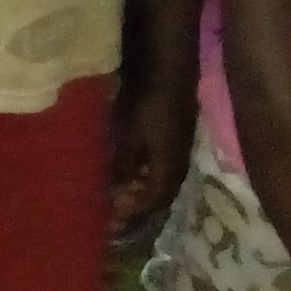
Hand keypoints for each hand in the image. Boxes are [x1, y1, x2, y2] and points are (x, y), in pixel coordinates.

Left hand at [110, 87, 194, 231]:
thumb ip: (124, 165)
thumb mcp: (130, 137)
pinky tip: (125, 171)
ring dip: (140, 189)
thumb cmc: (147, 105)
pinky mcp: (172, 138)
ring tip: (117, 196)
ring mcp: (178, 150)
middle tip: (115, 213)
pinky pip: (157, 165)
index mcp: (171, 169)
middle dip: (139, 205)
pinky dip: (141, 172)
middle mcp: (178, 164)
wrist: (165, 72)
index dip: (134, 211)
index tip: (112, 218)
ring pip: (158, 180)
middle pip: (160, 194)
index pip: (154, 200)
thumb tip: (118, 190)